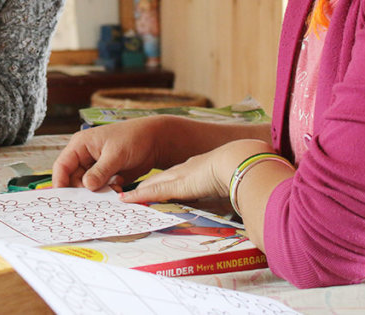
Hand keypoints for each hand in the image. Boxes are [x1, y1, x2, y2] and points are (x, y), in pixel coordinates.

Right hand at [51, 117, 170, 190]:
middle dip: (82, 191)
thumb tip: (87, 186)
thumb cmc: (134, 137)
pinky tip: (117, 189)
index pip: (62, 166)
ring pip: (87, 187)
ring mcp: (95, 167)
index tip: (63, 200)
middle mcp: (84, 157)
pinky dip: (106, 193)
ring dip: (96, 193)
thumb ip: (100, 171)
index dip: (60, 183)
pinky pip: (100, 189)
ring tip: (111, 191)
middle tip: (92, 201)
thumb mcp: (116, 154)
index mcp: (80, 145)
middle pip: (73, 180)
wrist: (156, 141)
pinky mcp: (106, 176)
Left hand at [120, 139, 275, 205]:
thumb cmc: (243, 171)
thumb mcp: (235, 182)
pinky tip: (125, 199)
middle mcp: (186, 170)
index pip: (176, 176)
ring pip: (153, 185)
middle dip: (144, 186)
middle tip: (127, 192)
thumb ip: (232, 192)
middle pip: (160, 179)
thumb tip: (242, 201)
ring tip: (121, 197)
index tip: (153, 187)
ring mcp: (180, 176)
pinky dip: (138, 196)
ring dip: (137, 192)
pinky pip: (152, 191)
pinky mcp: (176, 185)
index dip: (163, 181)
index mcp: (199, 168)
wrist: (241, 162)